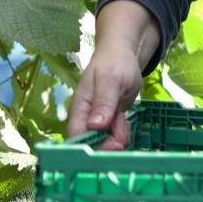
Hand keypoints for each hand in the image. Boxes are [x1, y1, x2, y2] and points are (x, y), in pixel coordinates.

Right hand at [65, 0, 158, 150]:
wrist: (123, 55)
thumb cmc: (114, 64)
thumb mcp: (111, 81)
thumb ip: (103, 103)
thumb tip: (94, 125)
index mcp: (80, 108)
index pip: (77, 136)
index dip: (92, 146)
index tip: (112, 144)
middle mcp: (86, 118)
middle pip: (92, 143)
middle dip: (109, 143)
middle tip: (123, 133)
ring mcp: (98, 121)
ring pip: (106, 141)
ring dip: (118, 136)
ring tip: (123, 118)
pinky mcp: (109, 121)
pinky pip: (115, 135)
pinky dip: (122, 131)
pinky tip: (125, 118)